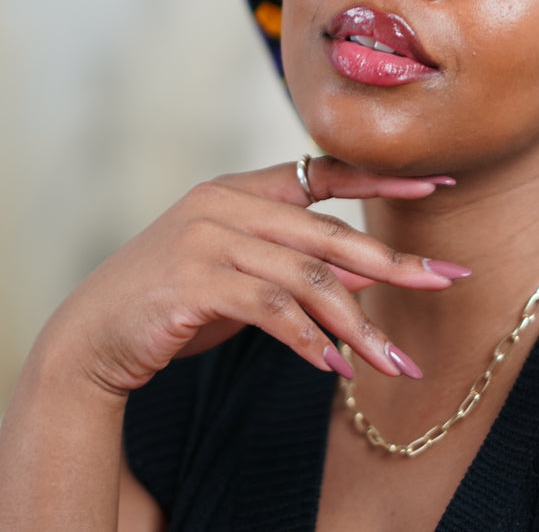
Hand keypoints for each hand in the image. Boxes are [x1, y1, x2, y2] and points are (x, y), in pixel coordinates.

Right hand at [38, 158, 460, 396]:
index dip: (381, 179)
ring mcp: (207, 238)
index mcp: (241, 189)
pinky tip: (335, 366)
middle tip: (446, 280)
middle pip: (329, 234)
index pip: (324, 172)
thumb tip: (373, 274)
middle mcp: (226, 203)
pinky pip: (272, 309)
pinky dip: (309, 340)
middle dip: (394, 262)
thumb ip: (303, 268)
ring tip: (393, 362)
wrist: (91, 338)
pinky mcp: (193, 281)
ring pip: (307, 279)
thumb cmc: (174, 305)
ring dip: (357, 325)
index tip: (437, 184)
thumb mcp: (246, 278)